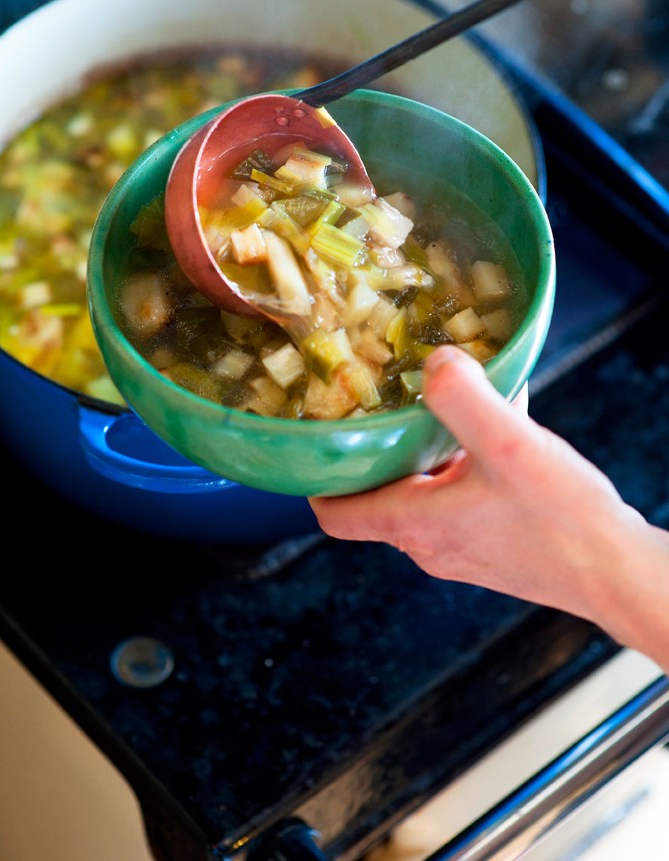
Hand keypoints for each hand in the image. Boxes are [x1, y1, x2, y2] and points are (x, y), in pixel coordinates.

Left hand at [309, 345, 668, 669]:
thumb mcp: (508, 445)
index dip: (315, 480)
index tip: (316, 442)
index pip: (335, 515)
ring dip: (424, 456)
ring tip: (446, 415)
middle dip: (375, 454)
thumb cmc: (565, 522)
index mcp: (415, 525)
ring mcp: (461, 551)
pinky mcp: (491, 548)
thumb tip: (436, 362)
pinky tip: (493, 439)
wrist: (620, 573)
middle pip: (376, 497)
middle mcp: (429, 546)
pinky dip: (460, 469)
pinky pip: (456, 501)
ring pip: (420, 495)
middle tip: (380, 408)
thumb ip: (464, 399)